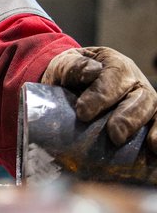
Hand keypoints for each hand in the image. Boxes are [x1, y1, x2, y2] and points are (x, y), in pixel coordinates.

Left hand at [41, 46, 156, 149]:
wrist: (70, 87)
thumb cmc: (69, 76)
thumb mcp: (64, 65)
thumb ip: (72, 66)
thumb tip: (91, 71)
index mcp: (114, 63)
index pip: (113, 76)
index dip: (100, 95)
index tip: (83, 113)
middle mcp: (134, 80)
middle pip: (140, 96)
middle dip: (126, 116)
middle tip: (114, 134)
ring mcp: (143, 99)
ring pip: (152, 110)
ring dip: (140, 127)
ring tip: (128, 142)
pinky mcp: (147, 117)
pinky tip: (154, 149)